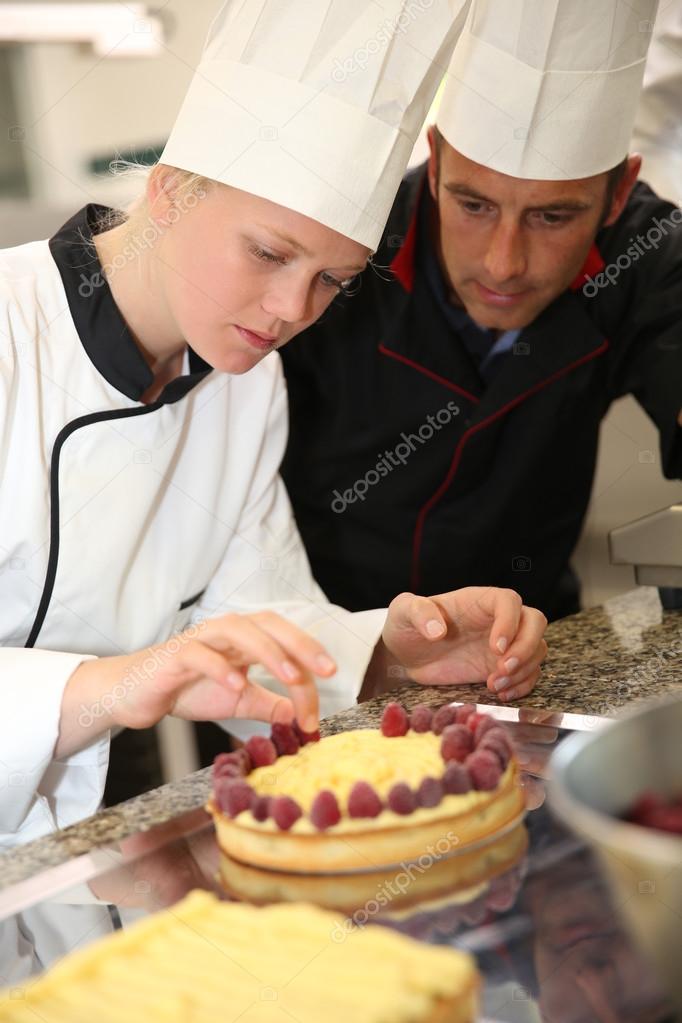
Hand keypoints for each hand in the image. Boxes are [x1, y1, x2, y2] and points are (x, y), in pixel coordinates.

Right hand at [58, 611, 335, 756]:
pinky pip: (200, 653)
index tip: (326, 691)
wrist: (134, 694)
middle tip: (325, 670)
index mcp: (245, 639)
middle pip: (268, 624)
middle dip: (300, 644)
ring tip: (289, 675)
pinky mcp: (174, 655)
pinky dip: (221, 667)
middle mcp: (225, 632)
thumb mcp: (237, 701)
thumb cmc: (186, 689)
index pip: (284, 641)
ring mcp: (199, 639)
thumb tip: (303, 716)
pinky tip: (238, 684)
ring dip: (267, 650)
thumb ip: (269, 704)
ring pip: (237, 630)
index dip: (307, 663)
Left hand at [381, 587, 546, 700]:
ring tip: (494, 686)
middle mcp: (497, 619)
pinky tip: (501, 693)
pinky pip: (529, 672)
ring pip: (536, 648)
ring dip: (523, 670)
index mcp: (478, 601)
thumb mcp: (403, 611)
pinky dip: (522, 685)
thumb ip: (419, 613)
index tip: (495, 647)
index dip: (510, 622)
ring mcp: (503, 643)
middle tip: (502, 669)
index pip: (509, 601)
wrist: (405, 656)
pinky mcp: (501, 667)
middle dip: (526, 647)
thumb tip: (437, 629)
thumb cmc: (406, 626)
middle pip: (535, 621)